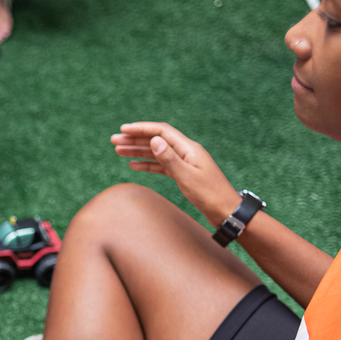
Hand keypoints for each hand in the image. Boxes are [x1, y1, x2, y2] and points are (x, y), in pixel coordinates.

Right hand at [112, 122, 241, 226]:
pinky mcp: (183, 173)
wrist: (226, 210)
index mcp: (188, 148)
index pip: (161, 132)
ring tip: (118, 151)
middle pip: (156, 140)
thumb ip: (169, 158)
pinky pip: (161, 165)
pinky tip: (134, 165)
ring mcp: (184, 162)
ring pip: (156, 152)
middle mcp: (186, 152)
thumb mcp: (187, 176)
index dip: (141, 129)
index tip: (124, 129)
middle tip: (114, 140)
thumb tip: (154, 140)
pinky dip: (147, 164)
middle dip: (134, 139)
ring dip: (137, 151)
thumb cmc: (209, 194)